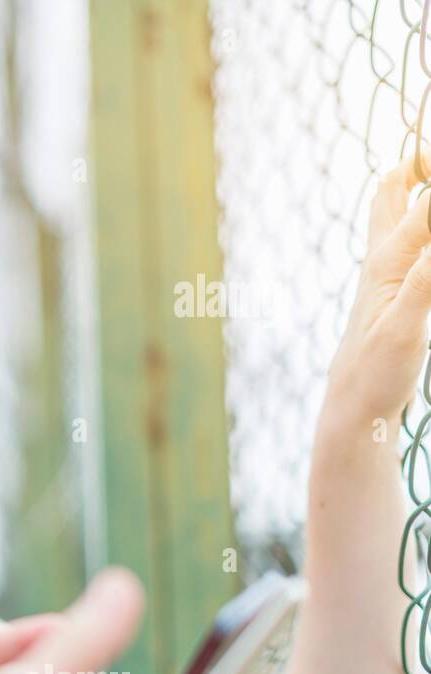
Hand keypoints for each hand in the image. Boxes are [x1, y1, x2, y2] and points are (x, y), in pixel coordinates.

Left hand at [322, 153, 430, 433]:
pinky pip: (406, 243)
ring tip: (425, 170)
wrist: (353, 406)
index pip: (423, 205)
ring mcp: (386, 275)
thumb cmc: (376, 371)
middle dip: (416, 164)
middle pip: (391, 192)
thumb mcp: (406, 328)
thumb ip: (426, 280)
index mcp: (387, 262)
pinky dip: (417, 221)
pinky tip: (421, 225)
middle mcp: (382, 260)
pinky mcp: (393, 292)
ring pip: (395, 214)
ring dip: (414, 186)